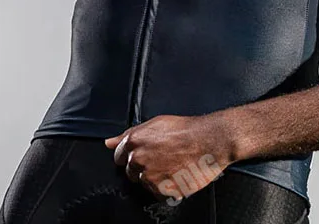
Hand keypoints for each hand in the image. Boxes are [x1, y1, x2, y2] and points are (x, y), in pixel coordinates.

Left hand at [104, 114, 235, 202]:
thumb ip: (128, 133)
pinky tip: (177, 174)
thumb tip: (109, 142)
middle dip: (143, 167)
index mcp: (134, 141)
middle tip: (164, 158)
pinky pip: (158, 193)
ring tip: (174, 164)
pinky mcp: (161, 191)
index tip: (144, 154)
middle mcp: (138, 159)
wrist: (209, 141)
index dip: (132, 154)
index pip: (118, 156)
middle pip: (131, 171)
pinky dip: (167, 188)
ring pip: (145, 183)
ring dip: (156, 178)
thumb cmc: (187, 129)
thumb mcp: (155, 123)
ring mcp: (149, 176)